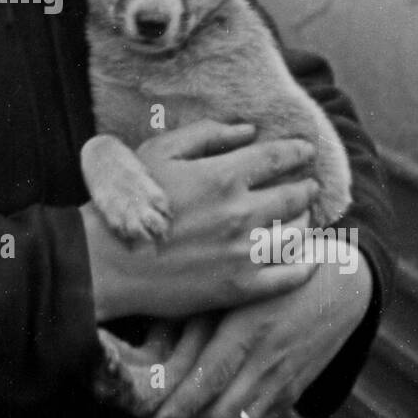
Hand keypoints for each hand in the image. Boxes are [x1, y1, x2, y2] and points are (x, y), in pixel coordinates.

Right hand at [82, 120, 320, 322]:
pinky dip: (306, 265)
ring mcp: (244, 252)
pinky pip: (291, 276)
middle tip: (309, 186)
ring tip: (300, 219)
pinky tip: (307, 258)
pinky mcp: (241, 287)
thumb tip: (248, 130)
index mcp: (223, 176)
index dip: (298, 152)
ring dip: (303, 222)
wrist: (108, 261)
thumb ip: (206, 134)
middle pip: (294, 195)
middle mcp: (241, 213)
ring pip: (296, 234)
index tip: (306, 151)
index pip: (278, 157)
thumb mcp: (160, 152)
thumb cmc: (130, 201)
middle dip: (306, 187)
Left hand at [144, 247, 373, 417]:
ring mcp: (283, 382)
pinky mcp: (291, 395)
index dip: (179, 407)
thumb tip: (151, 342)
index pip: (209, 379)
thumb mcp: (236, 285)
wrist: (340, 285)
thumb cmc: (273, 274)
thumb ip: (199, 312)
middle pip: (221, 415)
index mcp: (249, 328)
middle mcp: (267, 361)